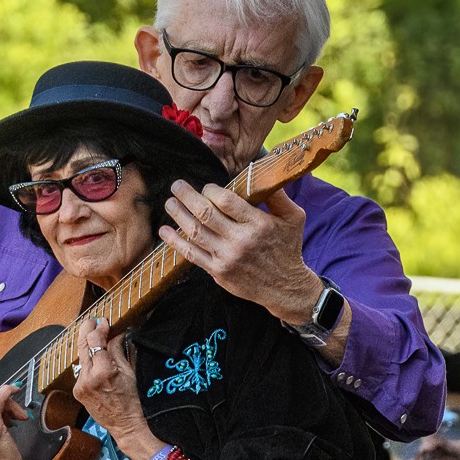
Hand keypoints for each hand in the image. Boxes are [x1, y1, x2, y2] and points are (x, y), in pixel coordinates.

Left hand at [74, 319, 159, 459]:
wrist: (126, 426)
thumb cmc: (134, 400)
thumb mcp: (129, 371)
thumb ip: (117, 350)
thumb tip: (112, 333)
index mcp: (103, 371)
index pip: (94, 340)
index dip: (98, 327)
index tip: (103, 321)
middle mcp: (87, 378)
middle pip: (82, 345)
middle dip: (86, 330)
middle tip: (93, 321)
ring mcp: (80, 386)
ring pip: (80, 357)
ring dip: (86, 345)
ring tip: (94, 336)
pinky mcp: (77, 391)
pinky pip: (81, 370)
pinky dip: (87, 361)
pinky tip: (94, 358)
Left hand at [159, 182, 320, 324]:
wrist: (285, 287)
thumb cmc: (288, 248)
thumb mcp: (293, 218)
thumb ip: (278, 195)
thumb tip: (260, 173)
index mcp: (257, 224)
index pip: (226, 201)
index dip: (210, 190)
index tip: (207, 186)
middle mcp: (240, 241)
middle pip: (205, 213)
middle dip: (187, 196)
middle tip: (176, 186)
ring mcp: (226, 257)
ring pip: (195, 232)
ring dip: (178, 215)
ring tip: (170, 202)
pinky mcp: (218, 271)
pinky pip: (191, 254)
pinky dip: (175, 242)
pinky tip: (165, 231)